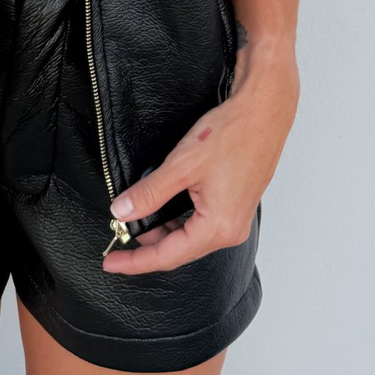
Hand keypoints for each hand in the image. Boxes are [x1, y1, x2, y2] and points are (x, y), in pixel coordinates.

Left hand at [101, 47, 299, 274]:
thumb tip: (122, 211)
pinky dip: (179, 220)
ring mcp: (236, 220)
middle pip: (179, 250)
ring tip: (137, 217)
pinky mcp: (236, 207)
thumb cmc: (231, 135)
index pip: (167, 256)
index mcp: (218, 227)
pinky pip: (202, 224)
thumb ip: (149, 193)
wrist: (264, 113)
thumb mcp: (181, 165)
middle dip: (147, 243)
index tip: (111, 261)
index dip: (135, 261)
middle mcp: (230, 231)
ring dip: (163, 231)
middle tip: (120, 231)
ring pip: (190, 237)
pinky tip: (164, 208)